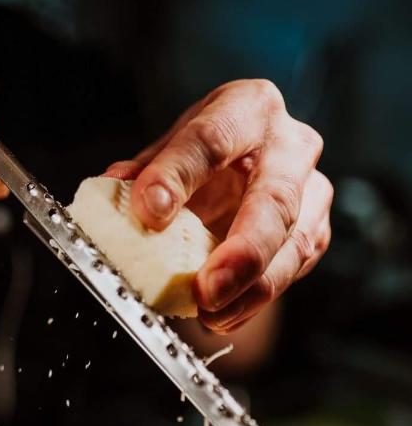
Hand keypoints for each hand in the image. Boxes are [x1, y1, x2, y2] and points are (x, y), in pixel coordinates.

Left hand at [106, 80, 332, 332]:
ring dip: (252, 288)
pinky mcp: (315, 232)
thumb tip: (111, 191)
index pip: (212, 139)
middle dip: (242, 250)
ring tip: (212, 313)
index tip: (150, 211)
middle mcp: (290, 146)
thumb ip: (144, 172)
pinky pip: (291, 271)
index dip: (178, 175)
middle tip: (207, 289)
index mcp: (247, 108)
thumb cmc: (206, 154)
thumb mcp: (170, 151)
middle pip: (275, 200)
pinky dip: (254, 301)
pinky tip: (225, 316)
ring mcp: (311, 191)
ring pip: (293, 245)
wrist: (248, 165)